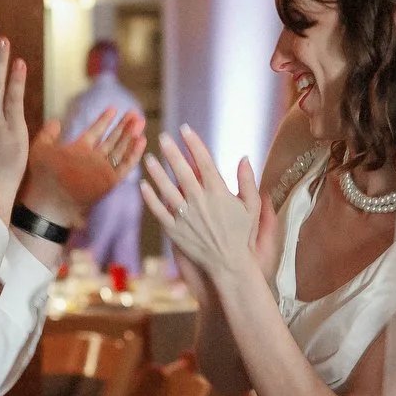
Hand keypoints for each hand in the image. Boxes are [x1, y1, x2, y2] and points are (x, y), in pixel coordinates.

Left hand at [20, 109, 146, 227]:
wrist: (50, 199)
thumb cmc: (42, 176)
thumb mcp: (41, 149)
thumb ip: (48, 134)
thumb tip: (56, 121)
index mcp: (79, 150)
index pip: (96, 132)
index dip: (105, 120)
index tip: (113, 108)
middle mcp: (93, 159)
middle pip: (112, 139)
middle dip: (124, 126)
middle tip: (135, 112)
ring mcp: (102, 170)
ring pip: (121, 149)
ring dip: (131, 135)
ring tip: (140, 121)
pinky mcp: (109, 180)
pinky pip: (125, 165)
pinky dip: (134, 153)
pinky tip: (141, 140)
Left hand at [140, 126, 263, 286]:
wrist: (230, 265)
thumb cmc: (243, 235)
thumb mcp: (252, 206)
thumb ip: (248, 181)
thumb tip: (244, 157)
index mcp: (219, 192)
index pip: (203, 161)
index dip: (193, 143)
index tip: (184, 129)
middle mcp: (200, 201)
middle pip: (182, 170)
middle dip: (171, 151)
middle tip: (162, 137)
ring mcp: (185, 216)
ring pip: (166, 188)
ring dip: (156, 172)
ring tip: (148, 158)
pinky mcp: (175, 231)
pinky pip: (158, 211)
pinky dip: (150, 197)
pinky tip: (143, 185)